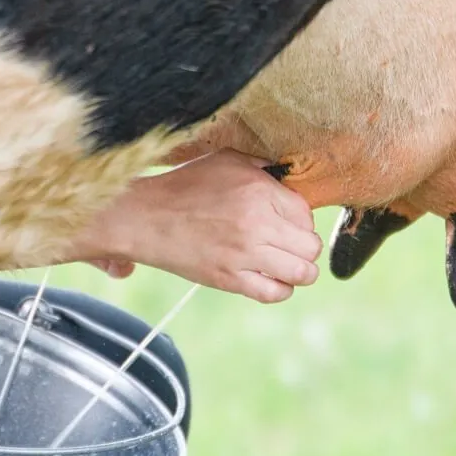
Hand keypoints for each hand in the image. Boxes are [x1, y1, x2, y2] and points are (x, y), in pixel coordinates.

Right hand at [72, 150, 322, 302]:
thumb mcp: (226, 162)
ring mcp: (244, 253)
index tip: (286, 223)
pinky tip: (272, 281)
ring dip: (300, 272)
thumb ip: (262, 168)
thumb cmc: (184, 187)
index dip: (300, 220)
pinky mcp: (230, 278)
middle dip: (303, 247)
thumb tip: (289, 178)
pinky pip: (274, 293)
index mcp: (259, 190)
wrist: (145, 217)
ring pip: (302, 272)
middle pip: (309, 245)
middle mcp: (258, 222)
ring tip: (288, 266)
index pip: (306, 214)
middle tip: (288, 245)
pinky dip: (281, 290)